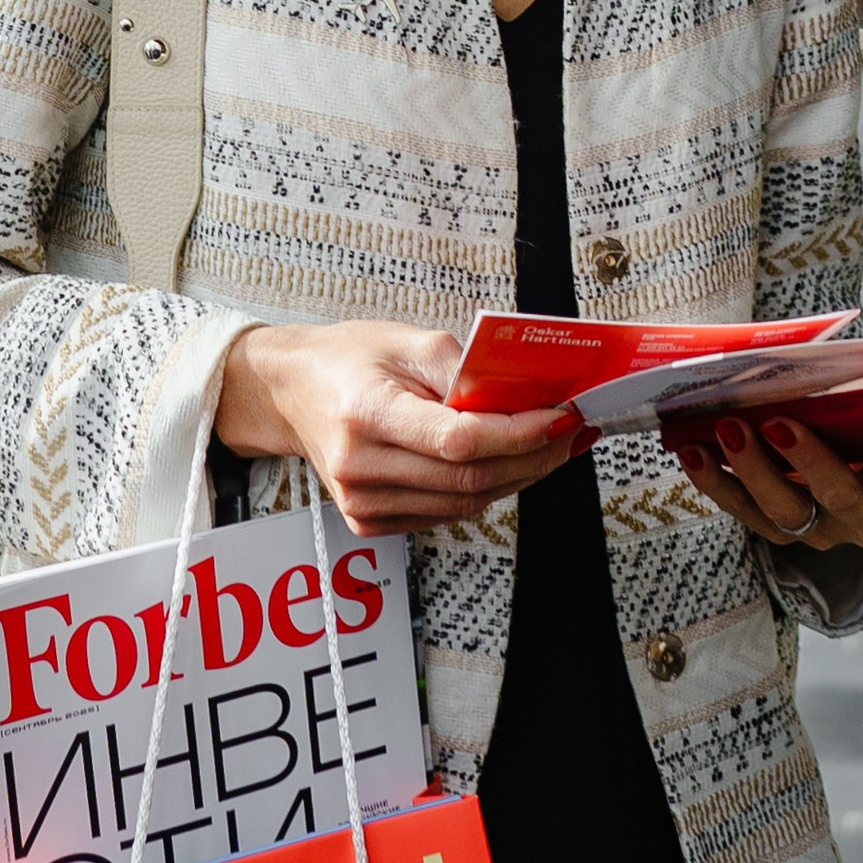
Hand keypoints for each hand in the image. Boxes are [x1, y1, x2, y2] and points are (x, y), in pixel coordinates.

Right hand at [216, 319, 575, 536]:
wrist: (292, 392)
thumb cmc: (346, 360)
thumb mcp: (406, 341)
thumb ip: (465, 369)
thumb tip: (522, 396)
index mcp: (366, 413)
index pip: (459, 440)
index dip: (520, 433)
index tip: (560, 416)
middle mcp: (361, 467)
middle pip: (469, 478)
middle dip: (534, 457)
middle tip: (570, 431)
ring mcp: (363, 502)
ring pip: (466, 502)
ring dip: (519, 477)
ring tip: (550, 447)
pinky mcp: (370, 521)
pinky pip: (446, 512)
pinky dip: (485, 490)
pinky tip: (507, 465)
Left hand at [664, 408, 862, 556]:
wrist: (838, 448)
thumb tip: (855, 365)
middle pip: (841, 495)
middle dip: (809, 459)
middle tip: (777, 423)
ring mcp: (821, 527)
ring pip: (786, 511)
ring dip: (752, 469)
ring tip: (728, 429)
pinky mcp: (779, 529)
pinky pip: (744, 510)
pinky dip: (717, 480)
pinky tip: (693, 450)